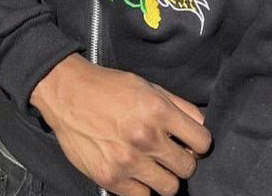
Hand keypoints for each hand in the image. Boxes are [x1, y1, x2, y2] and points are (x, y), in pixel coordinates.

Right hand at [30, 52, 211, 195]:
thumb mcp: (148, 86)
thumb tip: (200, 127)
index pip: (203, 141)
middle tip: (169, 152)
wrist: (68, 94)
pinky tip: (133, 170)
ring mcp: (128, 161)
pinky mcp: (111, 179)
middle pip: (188, 168)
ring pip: (169, 188)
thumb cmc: (109, 88)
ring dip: (164, 176)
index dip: (199, 142)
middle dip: (182, 160)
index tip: (191, 142)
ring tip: (151, 163)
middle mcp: (146, 137)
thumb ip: (178, 106)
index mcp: (158, 110)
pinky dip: (141, 186)